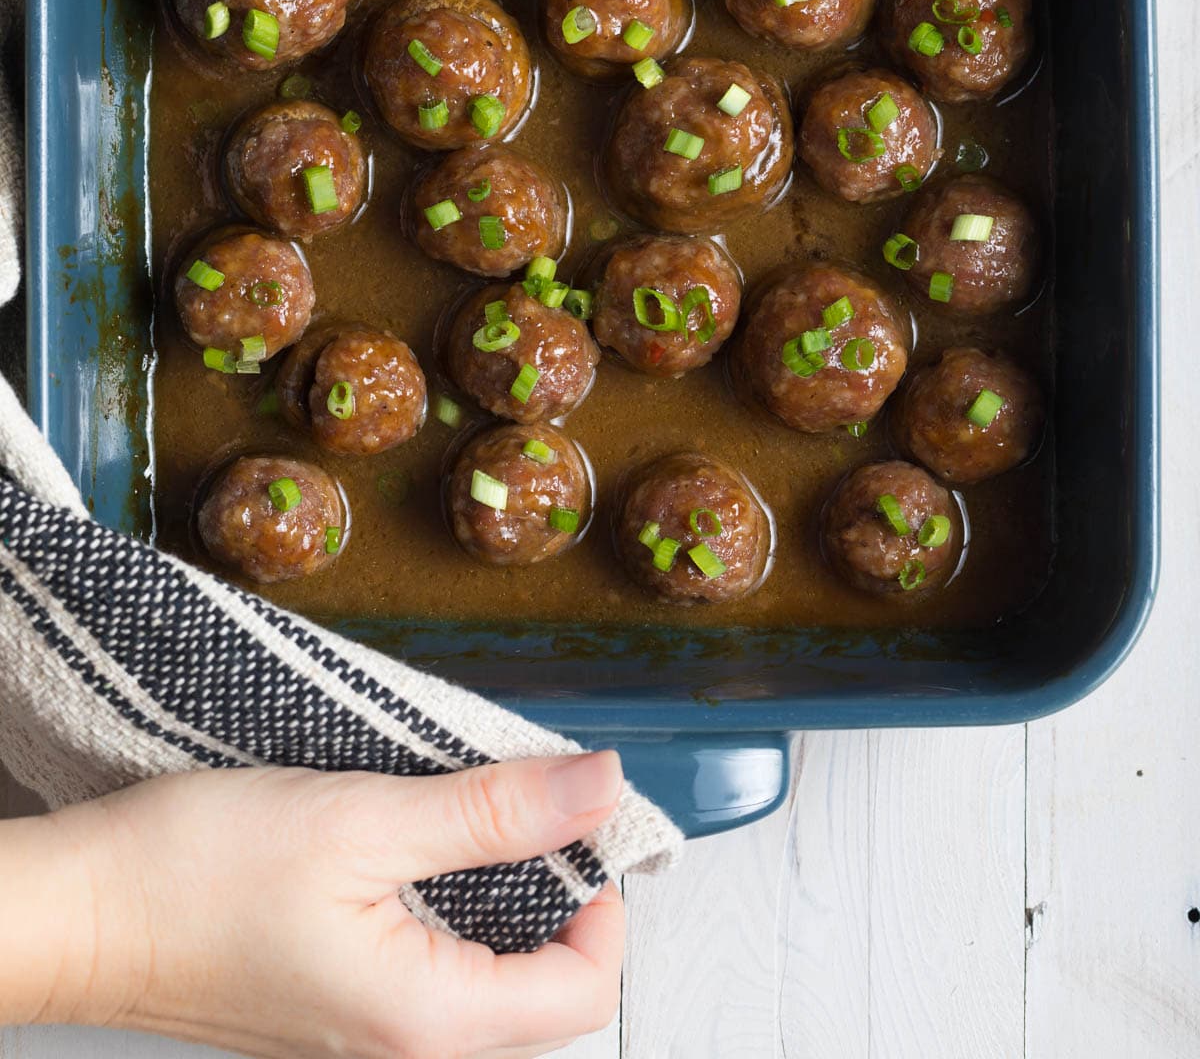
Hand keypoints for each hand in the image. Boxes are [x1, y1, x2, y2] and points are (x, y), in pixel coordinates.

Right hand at [1, 751, 624, 1056]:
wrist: (84, 913)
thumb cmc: (195, 875)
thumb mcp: (363, 820)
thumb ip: (493, 812)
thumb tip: (598, 788)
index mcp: (425, 1022)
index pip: (584, 995)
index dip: (606, 905)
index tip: (581, 823)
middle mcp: (404, 1054)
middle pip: (545, 998)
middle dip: (560, 899)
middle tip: (531, 809)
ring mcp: (368, 1042)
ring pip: (490, 985)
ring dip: (506, 900)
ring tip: (472, 821)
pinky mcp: (341, 1015)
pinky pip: (434, 978)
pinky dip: (452, 912)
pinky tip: (419, 852)